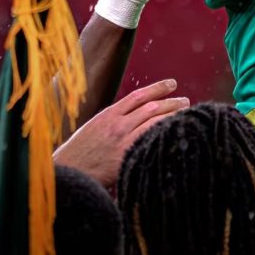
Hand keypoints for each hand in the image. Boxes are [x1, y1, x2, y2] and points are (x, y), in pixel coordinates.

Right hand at [54, 79, 189, 188]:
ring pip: (155, 122)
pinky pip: (151, 142)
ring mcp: (123, 140)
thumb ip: (114, 119)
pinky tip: (176, 134)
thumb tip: (136, 113)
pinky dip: (164, 135)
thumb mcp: (95, 127)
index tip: (173, 83)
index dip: (158, 88)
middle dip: (172, 103)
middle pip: (152, 108)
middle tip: (186, 101)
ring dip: (173, 117)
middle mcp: (118, 124)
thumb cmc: (80, 152)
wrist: (68, 171)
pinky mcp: (127, 157)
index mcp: (109, 115)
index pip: (139, 95)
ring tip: (187, 115)